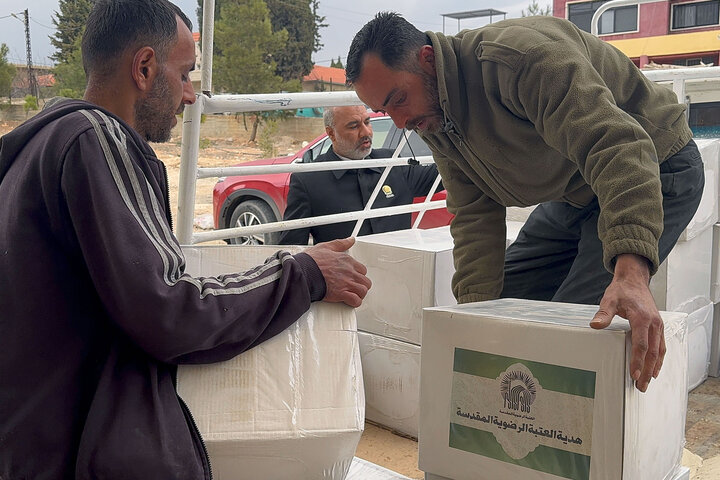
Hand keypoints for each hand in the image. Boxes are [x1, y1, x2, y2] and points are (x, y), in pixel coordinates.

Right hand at [305, 237, 371, 307]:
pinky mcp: (341, 294)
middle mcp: (349, 272)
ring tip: (352, 294)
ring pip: (363, 290)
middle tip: (353, 286)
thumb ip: (341, 243)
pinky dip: (354, 302)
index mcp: (347, 260)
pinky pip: (356, 300)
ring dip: (359, 294)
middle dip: (361, 285)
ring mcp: (346, 283)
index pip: (362, 269)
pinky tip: (349, 301)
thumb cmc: (311, 261)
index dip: (358, 274)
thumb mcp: (326, 246)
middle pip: (365, 281)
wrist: (303, 272)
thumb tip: (350, 240)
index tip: (352, 277)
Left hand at [590, 254, 664, 392]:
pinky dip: (659, 358)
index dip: (638, 361)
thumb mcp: (609, 300)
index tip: (634, 375)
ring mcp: (658, 325)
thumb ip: (603, 314)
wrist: (634, 280)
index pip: (641, 345)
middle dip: (647, 371)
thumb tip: (595, 325)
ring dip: (654, 367)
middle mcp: (654, 323)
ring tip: (647, 382)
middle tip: (641, 386)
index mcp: (643, 319)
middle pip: (652, 352)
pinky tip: (654, 367)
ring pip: (659, 351)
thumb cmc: (622, 291)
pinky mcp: (658, 326)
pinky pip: (661, 345)